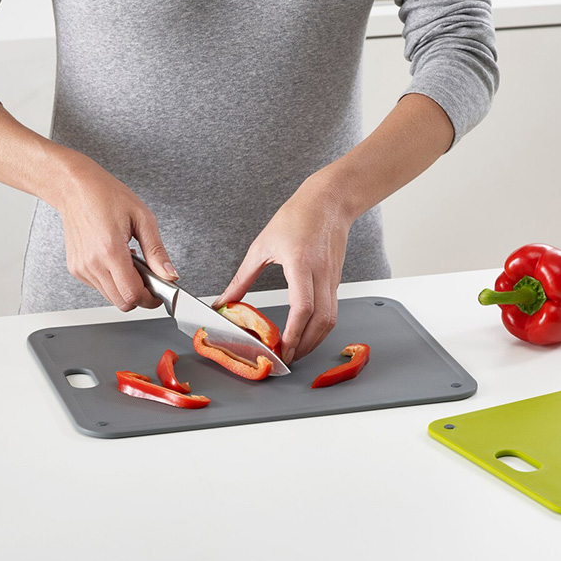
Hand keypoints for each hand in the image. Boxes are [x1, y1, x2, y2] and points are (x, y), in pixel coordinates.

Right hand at [57, 157, 177, 310]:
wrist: (75, 188)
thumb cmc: (107, 196)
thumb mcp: (143, 218)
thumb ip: (157, 251)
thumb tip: (170, 274)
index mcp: (110, 251)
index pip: (132, 294)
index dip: (150, 299)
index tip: (159, 293)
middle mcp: (92, 263)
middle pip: (122, 302)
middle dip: (140, 295)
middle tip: (149, 277)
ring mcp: (81, 268)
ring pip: (110, 297)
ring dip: (126, 287)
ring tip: (131, 262)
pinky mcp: (75, 268)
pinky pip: (99, 287)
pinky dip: (113, 281)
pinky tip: (117, 261)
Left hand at [213, 175, 353, 364]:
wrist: (329, 202)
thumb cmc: (297, 217)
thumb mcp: (262, 245)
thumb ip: (243, 278)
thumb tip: (224, 301)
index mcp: (301, 263)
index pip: (303, 307)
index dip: (293, 333)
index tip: (281, 349)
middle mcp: (321, 274)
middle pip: (320, 321)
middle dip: (304, 345)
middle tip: (286, 358)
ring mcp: (332, 278)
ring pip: (330, 320)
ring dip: (315, 340)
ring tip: (295, 351)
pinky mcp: (336, 280)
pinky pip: (332, 310)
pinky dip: (320, 328)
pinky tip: (306, 333)